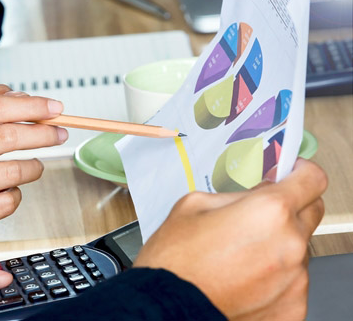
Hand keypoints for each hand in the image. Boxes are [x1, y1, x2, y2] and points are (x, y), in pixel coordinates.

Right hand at [0, 85, 68, 237]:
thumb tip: (27, 98)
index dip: (31, 107)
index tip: (56, 109)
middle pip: (8, 137)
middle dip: (43, 134)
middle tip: (59, 134)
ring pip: (14, 172)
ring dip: (34, 167)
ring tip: (33, 166)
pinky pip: (8, 200)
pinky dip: (16, 192)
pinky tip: (6, 188)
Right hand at [134, 158, 326, 319]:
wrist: (166, 307)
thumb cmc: (175, 261)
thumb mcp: (195, 204)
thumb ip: (236, 195)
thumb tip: (256, 195)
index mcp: (268, 212)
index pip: (312, 180)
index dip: (301, 172)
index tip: (293, 174)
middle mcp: (290, 245)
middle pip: (310, 213)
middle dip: (288, 209)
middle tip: (259, 215)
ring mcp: (294, 281)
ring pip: (297, 250)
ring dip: (277, 246)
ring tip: (241, 255)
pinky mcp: (292, 308)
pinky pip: (291, 282)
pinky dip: (273, 277)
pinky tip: (244, 278)